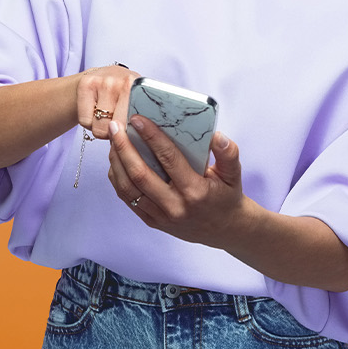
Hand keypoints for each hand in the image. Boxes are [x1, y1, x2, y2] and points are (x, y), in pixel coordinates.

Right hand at [76, 64, 138, 139]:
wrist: (99, 75)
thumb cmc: (121, 93)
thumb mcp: (137, 102)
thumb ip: (144, 118)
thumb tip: (144, 142)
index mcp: (142, 90)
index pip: (137, 125)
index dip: (130, 134)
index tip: (128, 131)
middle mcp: (125, 82)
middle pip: (118, 129)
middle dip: (115, 133)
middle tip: (116, 122)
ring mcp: (105, 82)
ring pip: (100, 128)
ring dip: (101, 128)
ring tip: (105, 116)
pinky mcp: (86, 84)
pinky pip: (85, 121)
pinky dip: (88, 122)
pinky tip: (94, 111)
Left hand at [106, 116, 251, 247]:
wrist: (224, 229)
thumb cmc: (226, 196)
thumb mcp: (234, 174)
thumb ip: (229, 154)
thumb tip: (218, 136)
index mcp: (195, 191)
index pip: (169, 159)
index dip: (151, 137)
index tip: (138, 119)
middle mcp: (175, 206)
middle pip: (140, 174)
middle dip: (124, 147)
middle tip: (116, 126)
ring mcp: (161, 217)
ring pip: (128, 188)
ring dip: (116, 162)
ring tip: (113, 140)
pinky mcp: (152, 222)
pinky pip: (128, 199)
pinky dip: (118, 178)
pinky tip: (116, 161)